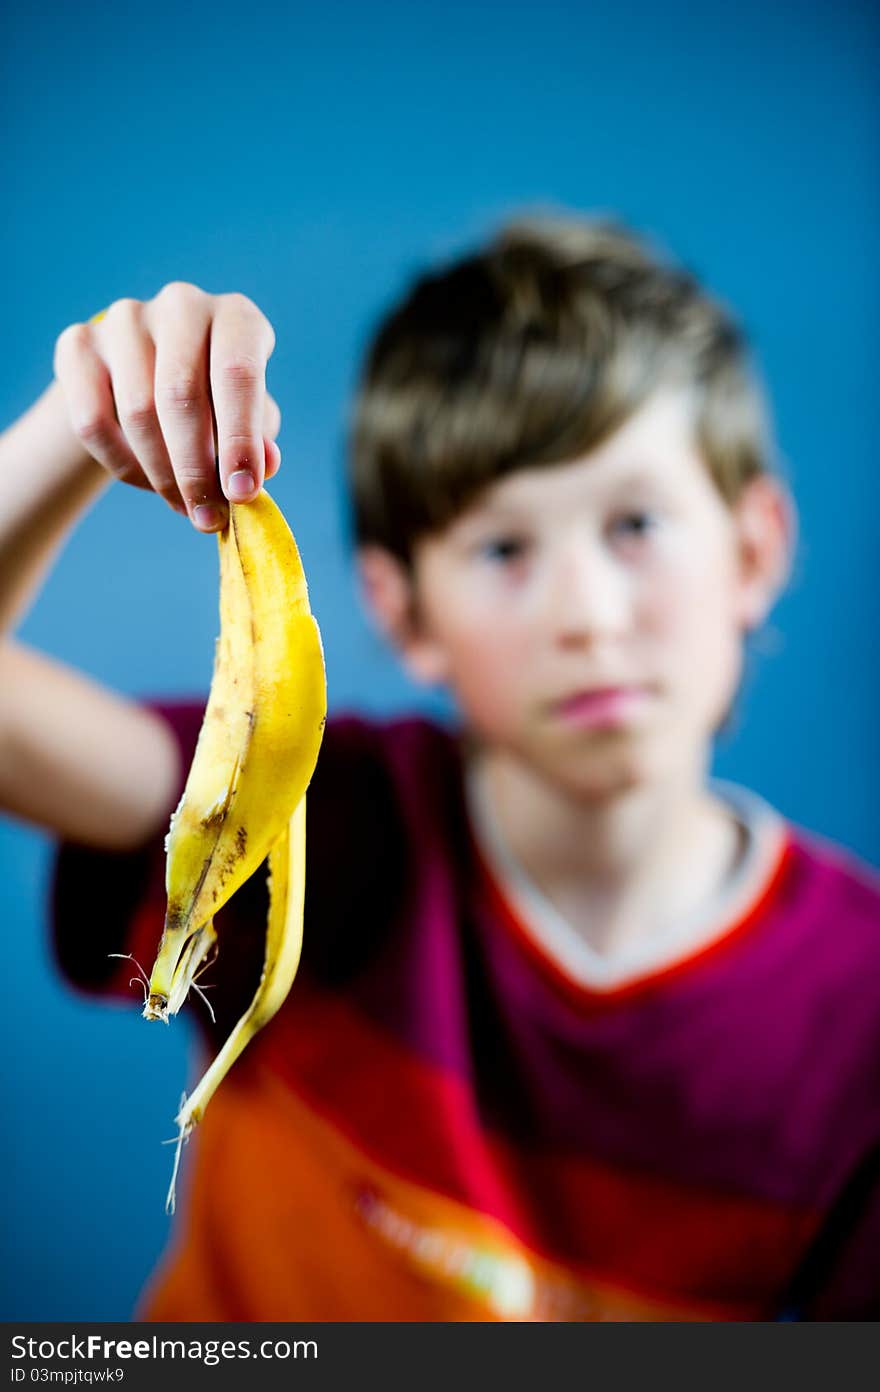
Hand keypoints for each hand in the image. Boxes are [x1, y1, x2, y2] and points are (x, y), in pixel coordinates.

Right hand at [53, 283, 280, 531]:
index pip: (237, 374)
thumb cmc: (216, 401)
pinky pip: (92, 421)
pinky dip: (122, 464)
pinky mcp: (78, 343)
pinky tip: (147, 480)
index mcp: (236, 318)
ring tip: (184, 504)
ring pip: (136, 412)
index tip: (241, 493)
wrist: (149, 377)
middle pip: (180, 396)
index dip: (241, 439)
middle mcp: (182, 305)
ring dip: (162, 474)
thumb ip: (259, 438)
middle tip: (207, 517)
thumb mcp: (248, 418)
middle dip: (195, 470)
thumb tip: (265, 464)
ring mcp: (126, 319)